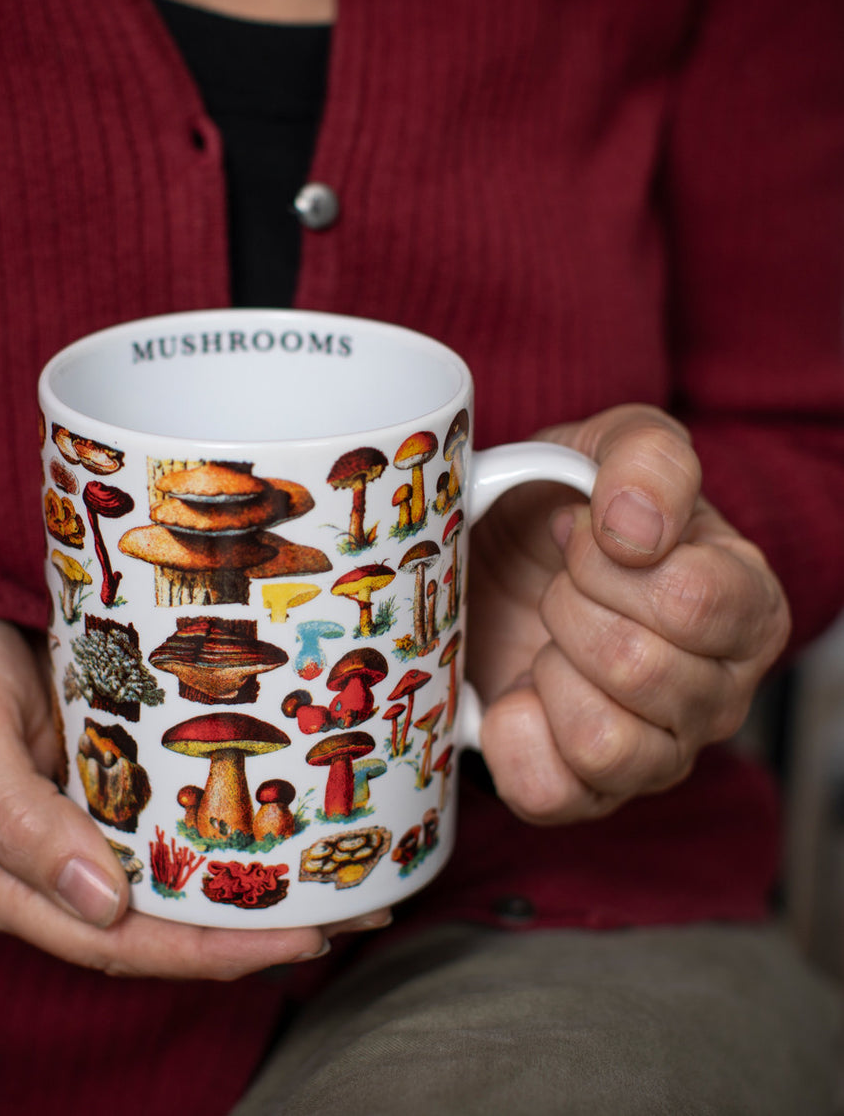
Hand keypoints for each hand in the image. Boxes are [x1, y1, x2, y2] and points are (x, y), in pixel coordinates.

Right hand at [0, 618, 380, 977]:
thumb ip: (16, 822)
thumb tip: (104, 904)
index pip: (110, 942)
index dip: (199, 949)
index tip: (283, 938)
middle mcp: (45, 881)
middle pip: (154, 933)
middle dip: (248, 936)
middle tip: (342, 920)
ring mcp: (76, 844)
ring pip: (169, 896)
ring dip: (250, 902)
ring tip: (342, 894)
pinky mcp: (103, 803)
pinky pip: (169, 843)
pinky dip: (226, 852)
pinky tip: (286, 844)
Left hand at [467, 404, 790, 823]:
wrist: (496, 565)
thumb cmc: (562, 509)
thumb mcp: (606, 446)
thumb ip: (645, 457)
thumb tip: (635, 528)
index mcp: (745, 605)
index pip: (693, 600)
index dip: (606, 560)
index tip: (576, 532)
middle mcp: (717, 693)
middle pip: (640, 668)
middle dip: (568, 608)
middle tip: (557, 586)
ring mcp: (658, 754)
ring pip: (605, 744)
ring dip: (550, 675)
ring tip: (548, 642)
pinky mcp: (588, 794)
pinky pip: (553, 794)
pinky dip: (515, 737)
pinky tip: (517, 694)